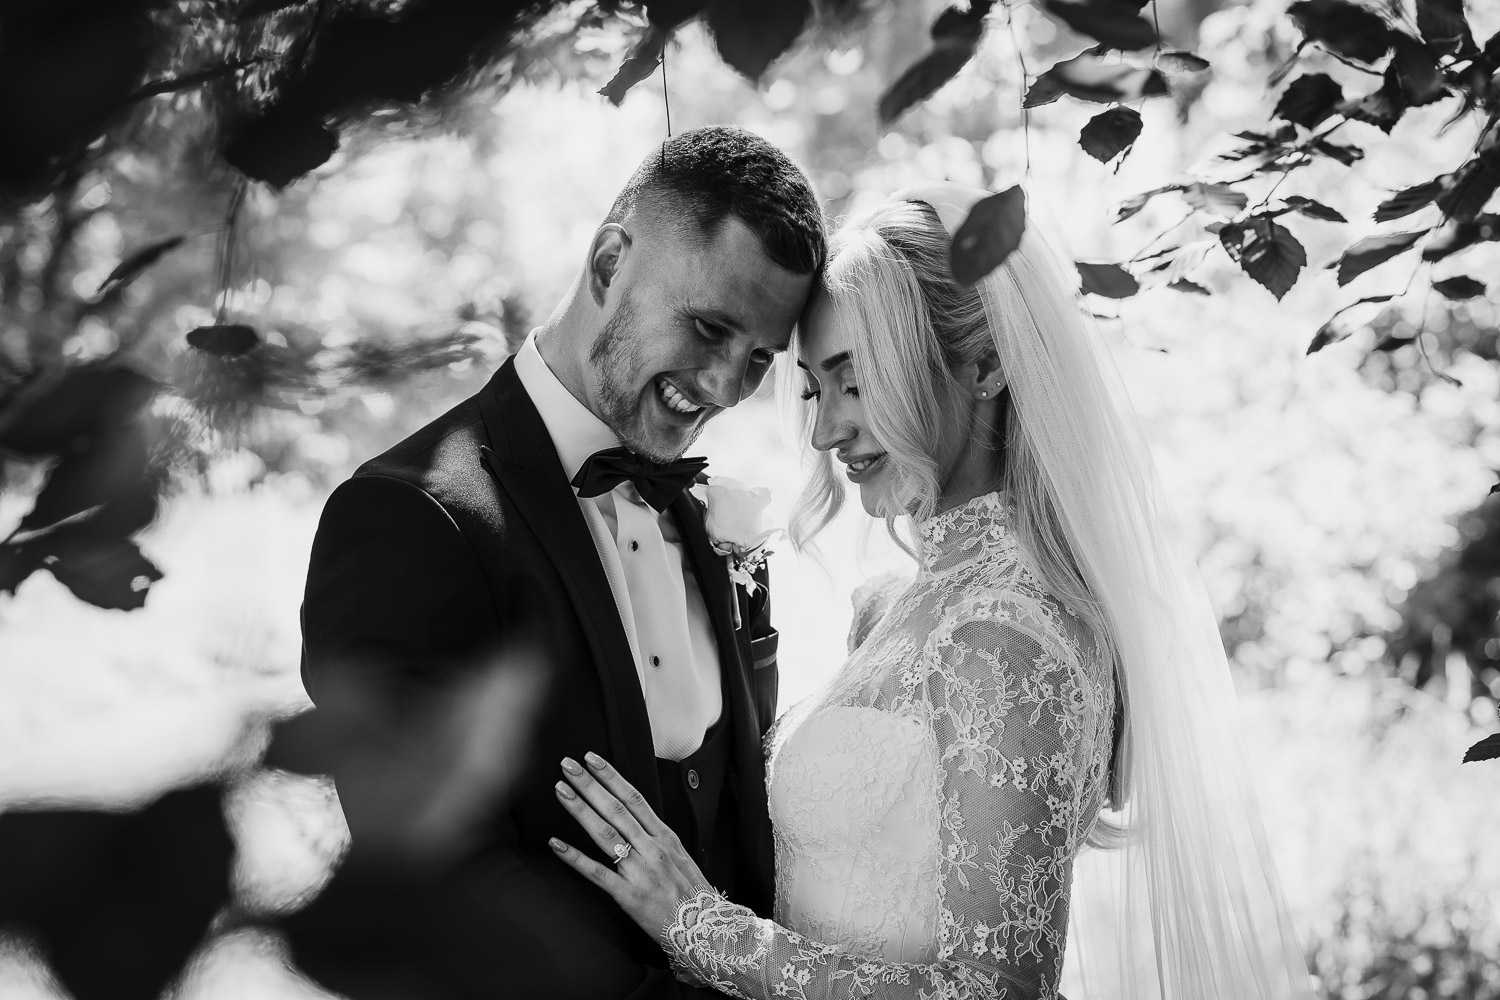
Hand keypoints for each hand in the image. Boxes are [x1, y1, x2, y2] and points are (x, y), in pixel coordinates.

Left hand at [549, 752, 711, 939]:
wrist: (706, 929)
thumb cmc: (692, 895)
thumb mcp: (681, 857)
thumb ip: (657, 839)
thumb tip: (634, 820)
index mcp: (665, 837)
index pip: (634, 798)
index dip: (611, 776)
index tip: (592, 759)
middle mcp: (652, 848)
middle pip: (616, 809)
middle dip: (590, 784)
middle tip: (568, 765)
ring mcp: (639, 870)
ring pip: (605, 833)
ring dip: (580, 809)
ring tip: (561, 791)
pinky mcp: (627, 895)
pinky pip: (597, 872)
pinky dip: (574, 857)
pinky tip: (556, 843)